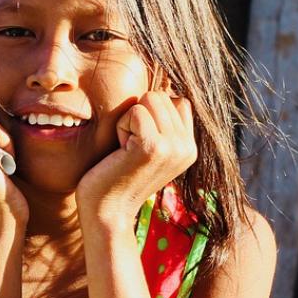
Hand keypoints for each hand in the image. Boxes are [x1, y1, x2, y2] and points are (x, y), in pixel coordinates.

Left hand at [77, 91, 196, 227]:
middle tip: (129, 149)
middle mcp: (188, 147)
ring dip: (129, 121)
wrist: (107, 213)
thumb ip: (161, 124)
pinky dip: (121, 127)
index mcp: (189, 147)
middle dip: (137, 116)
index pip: (176, 100)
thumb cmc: (117, 176)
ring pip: (149, 99)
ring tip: (126, 150)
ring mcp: (174, 147)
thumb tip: (162, 85)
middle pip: (161, 96)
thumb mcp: (147, 148)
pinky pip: (136, 110)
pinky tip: (121, 152)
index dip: (150, 114)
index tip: (139, 145)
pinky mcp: (154, 147)